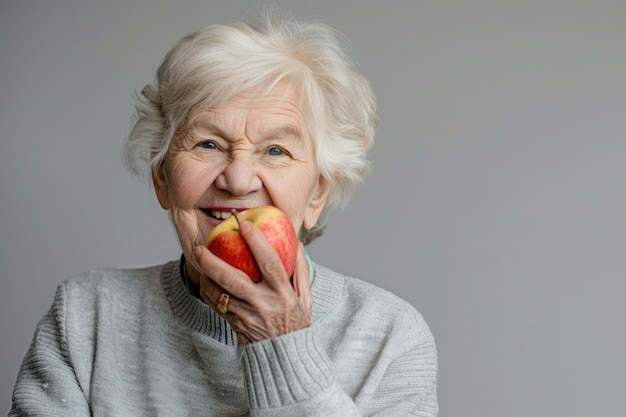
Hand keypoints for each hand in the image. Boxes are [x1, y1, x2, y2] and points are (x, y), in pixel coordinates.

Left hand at [192, 220, 312, 343]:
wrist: (284, 358)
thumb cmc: (296, 324)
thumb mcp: (305, 298)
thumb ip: (301, 270)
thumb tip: (298, 244)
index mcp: (283, 294)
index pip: (269, 263)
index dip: (257, 242)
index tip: (244, 225)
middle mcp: (263, 304)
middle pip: (233, 279)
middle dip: (214, 261)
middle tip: (201, 247)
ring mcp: (247, 315)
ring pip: (219, 293)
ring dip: (206, 276)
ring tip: (199, 259)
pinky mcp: (235, 324)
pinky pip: (216, 305)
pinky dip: (207, 291)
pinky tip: (206, 279)